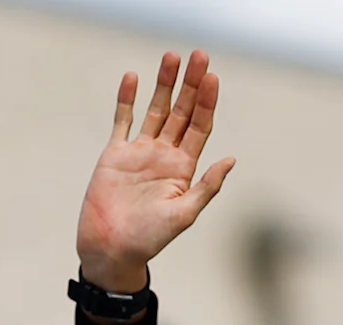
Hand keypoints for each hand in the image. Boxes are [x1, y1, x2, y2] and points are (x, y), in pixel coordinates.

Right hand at [77, 50, 233, 293]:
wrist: (110, 249)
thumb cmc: (148, 240)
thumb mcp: (184, 215)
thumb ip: (207, 186)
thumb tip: (231, 160)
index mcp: (183, 168)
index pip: (200, 127)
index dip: (206, 102)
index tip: (212, 77)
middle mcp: (164, 155)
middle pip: (182, 112)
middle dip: (190, 84)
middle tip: (199, 55)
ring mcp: (139, 152)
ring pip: (156, 110)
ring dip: (164, 84)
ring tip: (172, 56)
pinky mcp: (115, 154)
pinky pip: (122, 120)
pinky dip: (127, 99)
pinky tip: (133, 77)